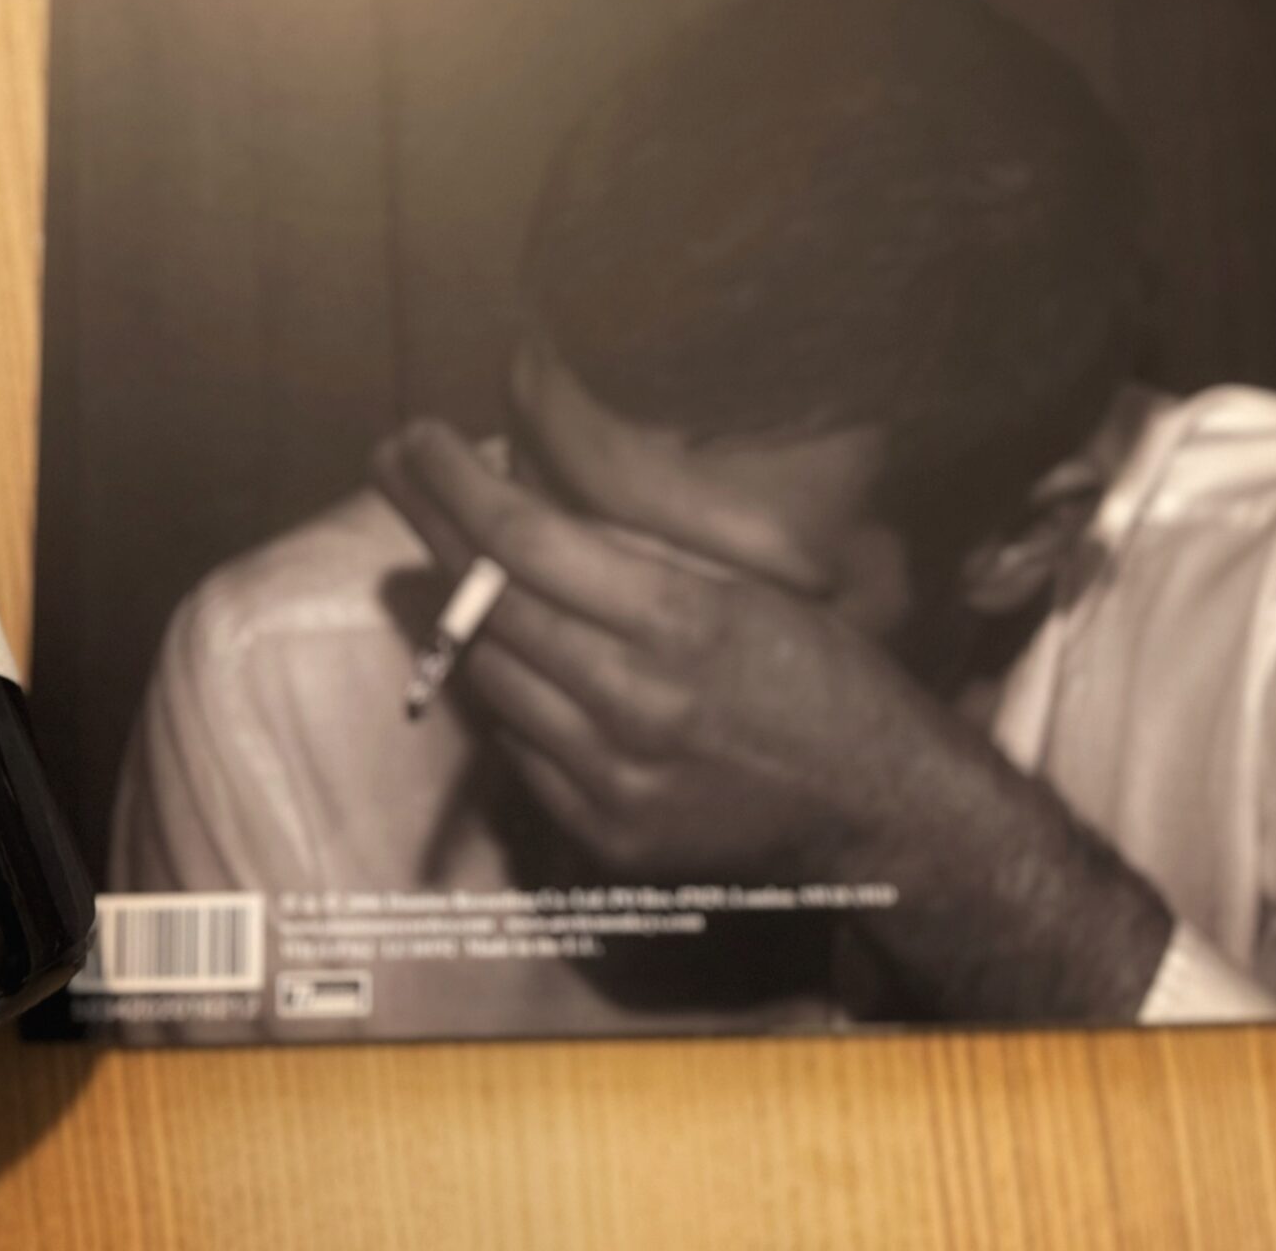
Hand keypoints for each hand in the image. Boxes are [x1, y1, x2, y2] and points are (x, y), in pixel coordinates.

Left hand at [373, 418, 1175, 1018]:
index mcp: (680, 623)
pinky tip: (512, 651)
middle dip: (431, 527)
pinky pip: (518, 747)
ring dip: (461, 609)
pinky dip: (507, 692)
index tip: (414, 439)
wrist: (882, 816)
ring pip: (490, 676)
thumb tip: (528, 508)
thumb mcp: (748, 588)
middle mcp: (635, 703)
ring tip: (448, 551)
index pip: (526, 542)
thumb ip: (637, 555)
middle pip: (489, 604)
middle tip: (393, 470)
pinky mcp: (606, 835)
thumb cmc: (825, 679)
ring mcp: (612, 780)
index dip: (454, 485)